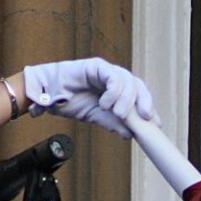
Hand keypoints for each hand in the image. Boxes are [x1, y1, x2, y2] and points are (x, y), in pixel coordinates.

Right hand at [23, 57, 157, 137]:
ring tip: (117, 113)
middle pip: (138, 86)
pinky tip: (104, 103)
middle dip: (145, 102)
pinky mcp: (96, 66)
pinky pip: (113, 77)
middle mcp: (113, 78)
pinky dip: (113, 92)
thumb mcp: (95, 117)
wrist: (45, 95)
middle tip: (145, 118)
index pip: (138, 96)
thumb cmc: (68, 101)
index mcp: (116, 89)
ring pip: (128, 81)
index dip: (148, 108)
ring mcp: (105, 71)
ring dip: (126, 100)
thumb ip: (112, 123)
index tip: (155, 124)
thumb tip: (130, 134)